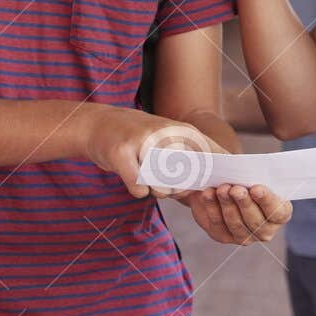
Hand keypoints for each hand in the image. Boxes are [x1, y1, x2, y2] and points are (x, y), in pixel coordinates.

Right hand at [85, 107, 223, 197]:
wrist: (98, 124)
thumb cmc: (139, 139)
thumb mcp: (169, 140)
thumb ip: (192, 159)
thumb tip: (213, 188)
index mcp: (183, 131)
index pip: (212, 155)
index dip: (217, 175)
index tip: (213, 185)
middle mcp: (166, 133)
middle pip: (188, 179)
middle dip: (180, 190)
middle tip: (165, 182)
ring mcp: (143, 141)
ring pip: (163, 188)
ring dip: (156, 191)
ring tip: (147, 176)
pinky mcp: (121, 153)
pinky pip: (139, 189)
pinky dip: (137, 190)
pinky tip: (132, 176)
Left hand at [177, 183, 292, 245]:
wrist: (223, 184)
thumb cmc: (245, 177)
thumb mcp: (255, 173)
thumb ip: (256, 174)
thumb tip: (248, 171)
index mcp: (280, 213)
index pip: (278, 212)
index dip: (267, 201)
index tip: (256, 189)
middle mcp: (264, 230)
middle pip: (255, 221)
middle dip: (244, 203)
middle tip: (236, 189)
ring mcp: (244, 236)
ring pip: (236, 224)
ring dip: (228, 205)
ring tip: (222, 189)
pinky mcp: (222, 235)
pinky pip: (217, 224)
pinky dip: (212, 207)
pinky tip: (209, 194)